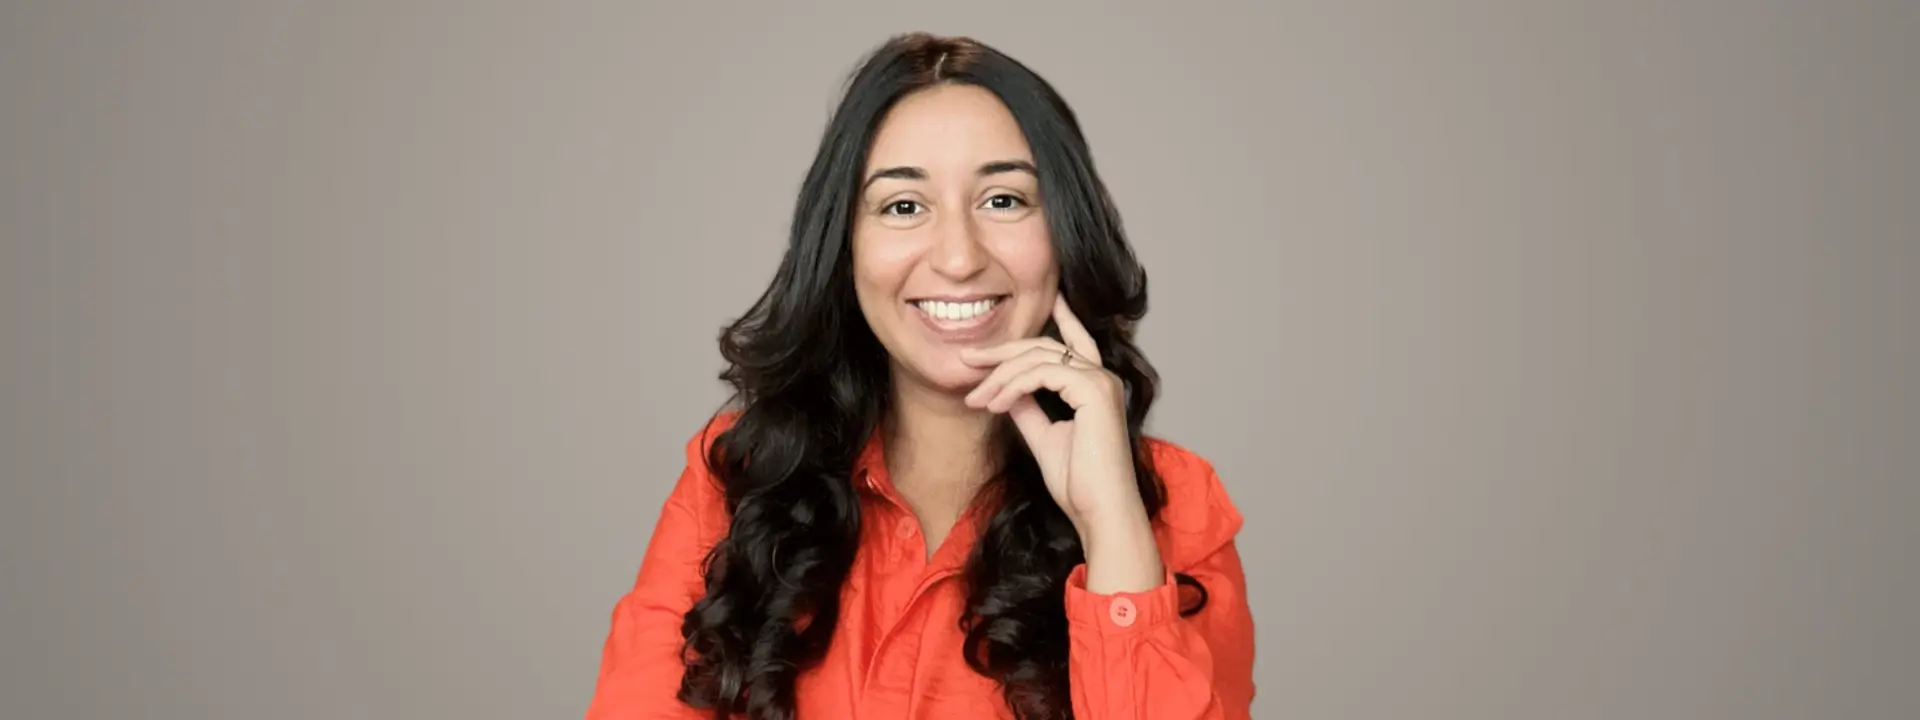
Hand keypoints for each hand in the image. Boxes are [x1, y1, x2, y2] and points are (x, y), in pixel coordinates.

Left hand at [959, 297, 1146, 534]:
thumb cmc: (1079, 485)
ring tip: (976, 398)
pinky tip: (994, 404)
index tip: (1047, 299)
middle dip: (1001, 352)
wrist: (1099, 512)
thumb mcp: (1044, 438)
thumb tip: (1007, 391)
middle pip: (1044, 346)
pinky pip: (1041, 373)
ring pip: (1037, 357)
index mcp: (1095, 386)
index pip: (1075, 341)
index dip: (1062, 318)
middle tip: (966, 360)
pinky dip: (1012, 386)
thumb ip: (1029, 409)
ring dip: (999, 376)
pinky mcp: (1094, 391)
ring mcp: (1100, 382)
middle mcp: (1102, 378)